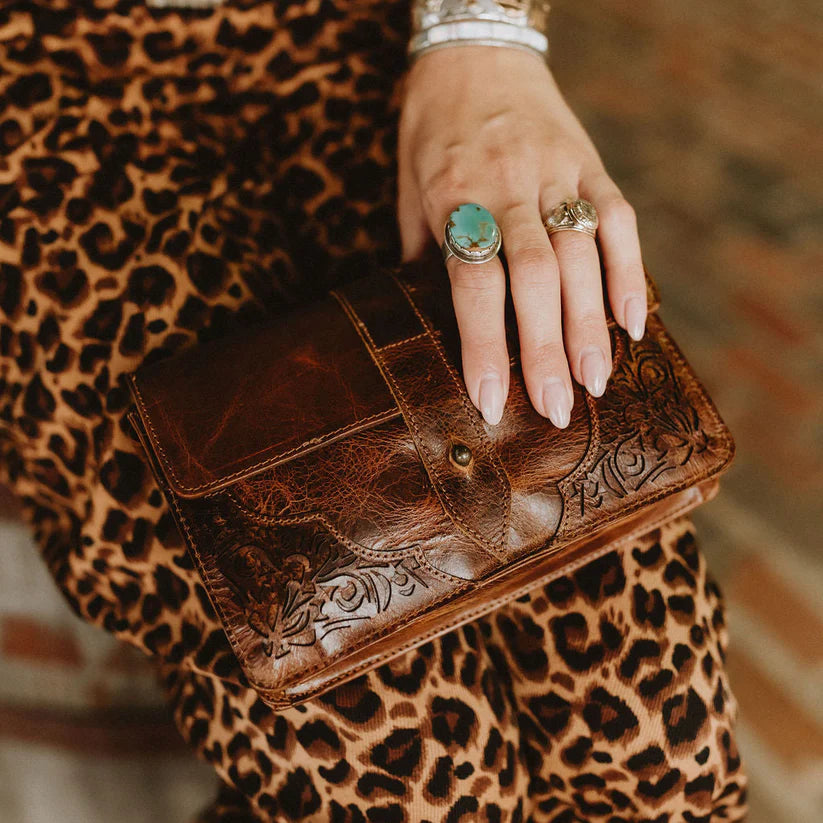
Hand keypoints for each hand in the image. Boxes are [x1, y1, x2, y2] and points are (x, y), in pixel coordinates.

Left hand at [396, 45, 646, 427]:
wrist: (473, 51)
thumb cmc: (431, 130)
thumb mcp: (409, 192)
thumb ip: (423, 254)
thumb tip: (426, 322)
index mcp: (455, 197)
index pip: (474, 282)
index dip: (484, 346)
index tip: (492, 401)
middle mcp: (508, 186)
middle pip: (535, 277)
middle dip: (547, 350)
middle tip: (559, 409)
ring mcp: (555, 172)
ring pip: (581, 255)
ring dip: (591, 325)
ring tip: (596, 381)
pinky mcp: (590, 162)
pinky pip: (617, 220)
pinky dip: (630, 271)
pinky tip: (634, 322)